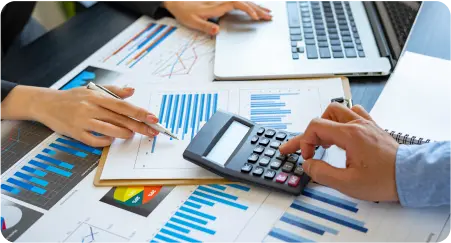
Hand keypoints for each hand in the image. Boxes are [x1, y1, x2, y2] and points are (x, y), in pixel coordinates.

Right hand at [30, 86, 158, 146]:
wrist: (46, 103)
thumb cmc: (73, 97)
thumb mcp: (92, 89)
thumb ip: (113, 90)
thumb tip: (132, 90)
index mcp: (96, 96)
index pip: (123, 105)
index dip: (139, 112)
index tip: (153, 118)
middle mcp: (90, 108)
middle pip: (120, 119)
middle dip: (139, 126)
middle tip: (152, 131)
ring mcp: (83, 121)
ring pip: (109, 130)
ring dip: (124, 133)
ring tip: (132, 134)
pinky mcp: (76, 133)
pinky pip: (95, 140)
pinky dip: (106, 141)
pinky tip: (112, 140)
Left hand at [163, 0, 271, 34]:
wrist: (176, 2)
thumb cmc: (184, 12)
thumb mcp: (192, 22)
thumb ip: (205, 26)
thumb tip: (217, 30)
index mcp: (216, 6)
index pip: (237, 4)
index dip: (248, 9)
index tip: (256, 17)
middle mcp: (221, 1)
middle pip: (244, 2)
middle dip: (258, 8)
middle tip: (270, 16)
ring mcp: (222, 1)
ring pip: (243, 1)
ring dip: (257, 6)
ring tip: (268, 12)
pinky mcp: (221, 2)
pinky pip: (239, 2)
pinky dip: (249, 5)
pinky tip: (255, 8)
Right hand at [279, 103, 399, 201]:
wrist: (410, 176)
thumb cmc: (383, 180)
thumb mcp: (347, 183)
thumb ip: (322, 173)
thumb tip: (308, 165)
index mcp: (349, 135)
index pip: (316, 126)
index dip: (305, 141)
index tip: (308, 158)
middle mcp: (356, 124)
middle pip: (324, 116)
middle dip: (310, 132)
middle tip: (301, 147)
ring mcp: (365, 124)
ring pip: (338, 110)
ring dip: (326, 123)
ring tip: (321, 140)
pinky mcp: (372, 128)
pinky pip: (354, 113)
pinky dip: (342, 120)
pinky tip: (341, 133)